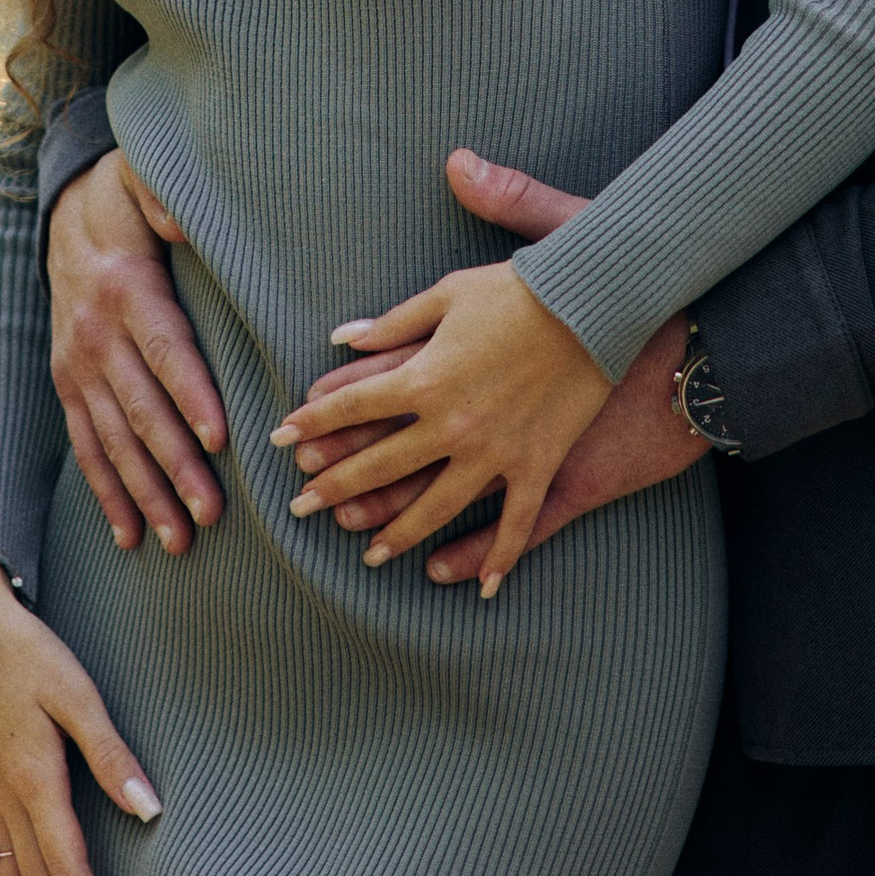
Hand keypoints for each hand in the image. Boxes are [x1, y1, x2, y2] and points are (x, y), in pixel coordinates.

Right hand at [49, 150, 226, 554]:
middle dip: (176, 465)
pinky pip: (85, 444)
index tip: (220, 438)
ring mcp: (76, 364)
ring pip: (113, 440)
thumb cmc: (123, 197)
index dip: (191, 393)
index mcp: (126, 289)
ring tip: (180, 540)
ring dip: (145, 493)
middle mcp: (95, 334)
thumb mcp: (141, 178)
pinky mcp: (67, 383)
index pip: (164, 348)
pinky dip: (106, 492)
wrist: (62, 210)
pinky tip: (129, 535)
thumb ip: (163, 195)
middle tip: (213, 514)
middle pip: (141, 409)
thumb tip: (186, 218)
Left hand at [281, 150, 705, 585]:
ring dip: (396, 533)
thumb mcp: (448, 294)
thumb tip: (344, 336)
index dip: (311, 422)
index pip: (351, 405)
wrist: (595, 303)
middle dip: (332, 488)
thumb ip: (395, 322)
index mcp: (424, 376)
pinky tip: (481, 587)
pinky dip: (497, 557)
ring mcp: (494, 453)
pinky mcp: (537, 467)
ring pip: (434, 508)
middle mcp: (450, 424)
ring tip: (367, 555)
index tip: (279, 439)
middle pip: (378, 465)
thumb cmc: (520, 288)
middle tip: (297, 509)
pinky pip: (515, 524)